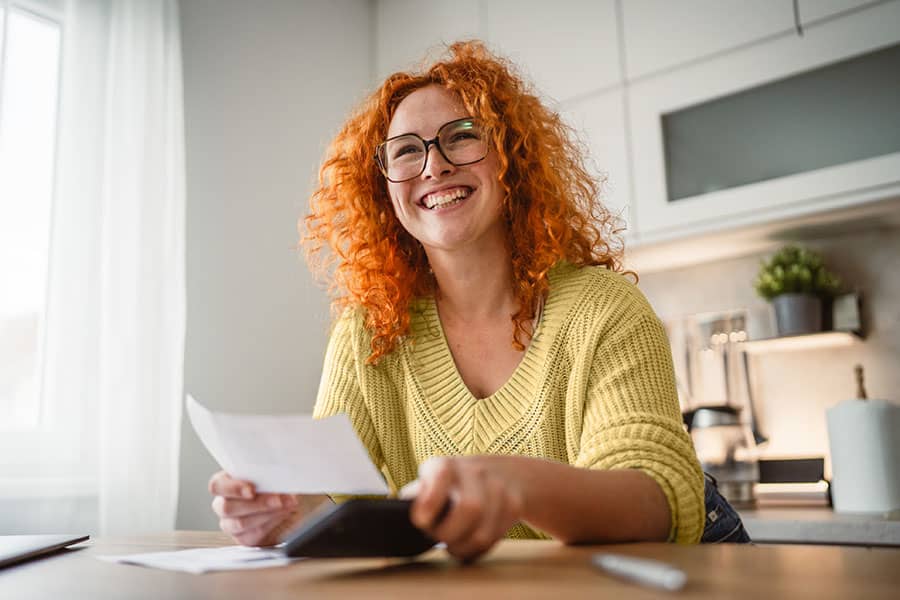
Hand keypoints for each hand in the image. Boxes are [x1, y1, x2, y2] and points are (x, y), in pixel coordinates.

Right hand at [208, 471, 301, 546]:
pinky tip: (283, 513)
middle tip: (277, 499)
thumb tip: (274, 475)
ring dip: (266, 513)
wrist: (295, 502)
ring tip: (286, 505)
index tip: (252, 489)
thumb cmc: (280, 484)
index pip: (216, 486)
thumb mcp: (275, 473)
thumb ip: (268, 472)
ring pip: (240, 523)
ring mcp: (232, 523)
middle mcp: (224, 504)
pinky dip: (271, 523)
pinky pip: (253, 534)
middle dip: (256, 503)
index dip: (232, 488)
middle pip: (226, 507)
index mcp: (226, 482)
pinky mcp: (245, 538)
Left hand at [401, 456, 525, 561]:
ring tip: (452, 545)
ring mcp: (498, 487)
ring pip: (482, 533)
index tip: (422, 520)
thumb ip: (415, 496)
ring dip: (462, 548)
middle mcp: (474, 471)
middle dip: (449, 534)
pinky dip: (476, 550)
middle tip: (439, 537)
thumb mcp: (432, 480)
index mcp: (445, 466)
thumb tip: (394, 514)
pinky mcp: (514, 506)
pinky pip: (493, 540)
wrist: (506, 473)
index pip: (441, 476)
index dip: (431, 501)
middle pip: (470, 509)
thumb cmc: (455, 484)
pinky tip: (468, 544)